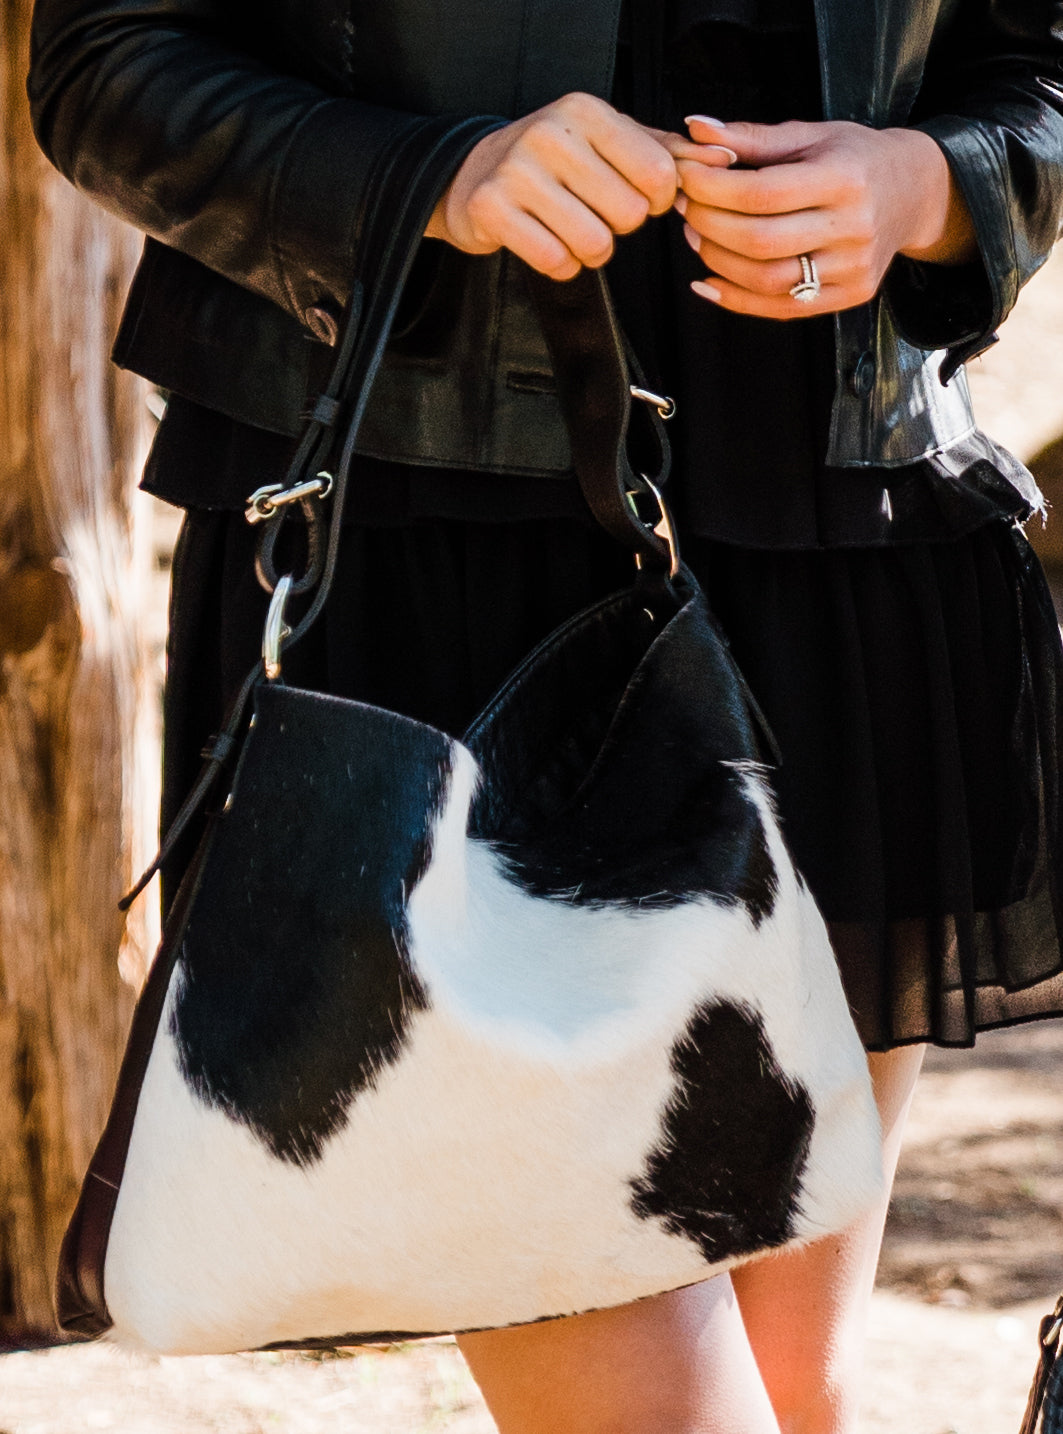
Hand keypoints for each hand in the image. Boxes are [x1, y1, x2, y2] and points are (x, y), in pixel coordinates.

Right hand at [426, 94, 729, 280]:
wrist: (472, 174)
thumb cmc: (553, 162)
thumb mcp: (609, 143)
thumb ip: (667, 152)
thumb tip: (722, 158)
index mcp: (586, 112)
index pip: (658, 174)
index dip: (657, 201)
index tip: (638, 198)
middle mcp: (551, 134)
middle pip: (629, 215)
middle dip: (619, 227)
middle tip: (593, 213)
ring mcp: (518, 172)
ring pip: (595, 244)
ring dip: (590, 251)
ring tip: (570, 229)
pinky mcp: (493, 210)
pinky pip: (556, 261)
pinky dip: (560, 265)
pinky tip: (546, 243)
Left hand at [672, 116, 976, 317]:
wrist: (914, 193)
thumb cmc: (856, 158)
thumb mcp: (811, 135)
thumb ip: (752, 137)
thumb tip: (694, 127)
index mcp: (844, 179)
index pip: (762, 193)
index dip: (712, 189)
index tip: (684, 178)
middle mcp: (853, 228)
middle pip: (760, 240)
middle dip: (709, 225)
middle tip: (684, 208)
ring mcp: (852, 268)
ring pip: (767, 279)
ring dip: (718, 262)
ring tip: (697, 237)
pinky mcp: (849, 296)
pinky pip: (781, 307)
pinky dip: (736, 299)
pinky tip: (709, 281)